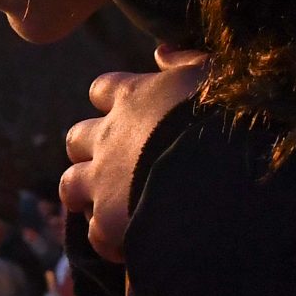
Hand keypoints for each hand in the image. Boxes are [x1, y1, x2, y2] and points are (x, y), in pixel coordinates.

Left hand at [60, 56, 204, 261]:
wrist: (223, 173)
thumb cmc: (225, 118)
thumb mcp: (213, 76)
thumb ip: (185, 62)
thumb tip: (160, 50)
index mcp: (132, 96)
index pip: (102, 90)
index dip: (111, 103)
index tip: (130, 115)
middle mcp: (107, 135)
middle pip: (75, 139)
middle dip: (90, 152)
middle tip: (117, 167)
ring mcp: (101, 179)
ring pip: (70, 186)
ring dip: (87, 195)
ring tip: (115, 208)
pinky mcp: (107, 221)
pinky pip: (93, 233)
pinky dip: (107, 239)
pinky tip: (130, 244)